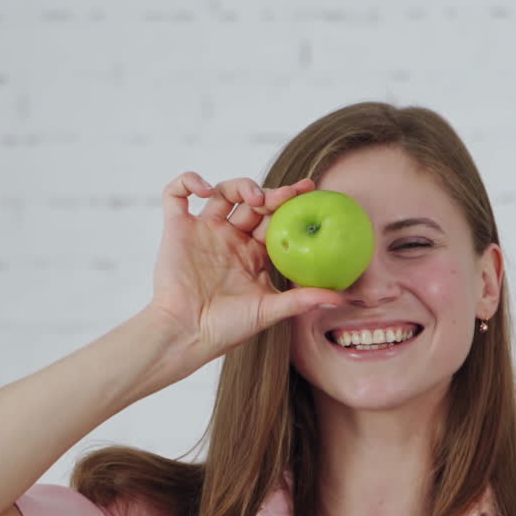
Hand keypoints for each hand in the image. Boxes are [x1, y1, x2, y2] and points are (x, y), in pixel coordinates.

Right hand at [149, 172, 344, 362]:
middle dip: (271, 194)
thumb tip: (339, 297)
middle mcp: (229, 238)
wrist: (187, 334)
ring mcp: (203, 232)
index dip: (291, 202)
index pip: (275, 219)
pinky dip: (188, 181)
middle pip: (252, 202)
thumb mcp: (269, 311)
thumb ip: (301, 299)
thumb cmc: (226, 328)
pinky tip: (204, 190)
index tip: (310, 190)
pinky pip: (176, 194)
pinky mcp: (177, 229)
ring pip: (221, 192)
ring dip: (239, 185)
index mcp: (252, 253)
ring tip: (254, 197)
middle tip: (287, 195)